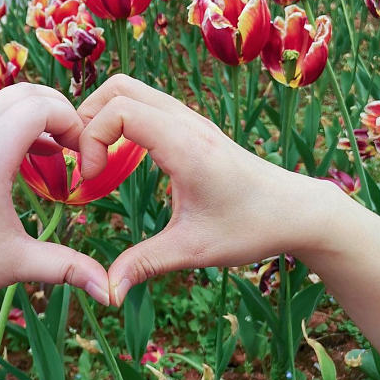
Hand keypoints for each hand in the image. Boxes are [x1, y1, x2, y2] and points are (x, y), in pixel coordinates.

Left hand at [0, 83, 110, 310]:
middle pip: (23, 92)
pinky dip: (18, 125)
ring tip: (60, 151)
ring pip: (5, 101)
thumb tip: (111, 291)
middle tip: (78, 144)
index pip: (38, 107)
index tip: (84, 154)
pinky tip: (35, 158)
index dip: (71, 120)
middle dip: (59, 109)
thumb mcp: (15, 265)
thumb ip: (67, 268)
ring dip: (38, 115)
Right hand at [78, 75, 332, 305]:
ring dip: (103, 116)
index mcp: (184, 145)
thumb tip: (108, 292)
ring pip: (131, 90)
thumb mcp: (194, 249)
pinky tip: (119, 159)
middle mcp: (185, 122)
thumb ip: (146, 264)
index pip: (119, 110)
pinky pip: (145, 104)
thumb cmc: (251, 227)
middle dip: (87, 117)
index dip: (91, 137)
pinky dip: (120, 119)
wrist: (295, 210)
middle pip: (119, 87)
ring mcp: (189, 120)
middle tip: (83, 161)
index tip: (91, 178)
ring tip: (95, 159)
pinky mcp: (191, 127)